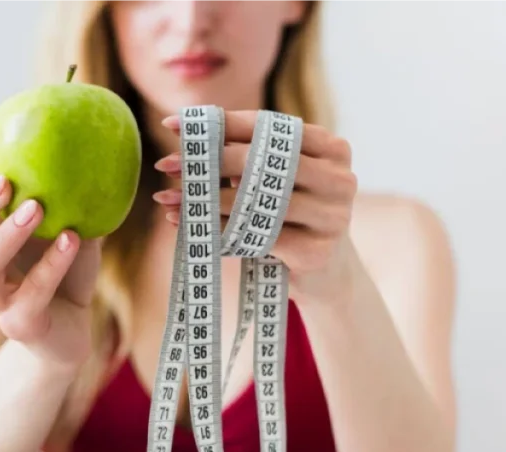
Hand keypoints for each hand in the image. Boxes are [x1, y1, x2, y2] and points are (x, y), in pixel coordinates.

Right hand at [0, 145, 101, 370]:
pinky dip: (51, 266)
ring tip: (38, 208)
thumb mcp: (65, 220)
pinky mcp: (22, 326)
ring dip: (6, 235)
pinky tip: (73, 239)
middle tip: (5, 182)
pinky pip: (29, 297)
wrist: (76, 330)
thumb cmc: (64, 268)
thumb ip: (59, 186)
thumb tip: (76, 128)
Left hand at [152, 111, 357, 301]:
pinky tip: (193, 229)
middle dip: (207, 162)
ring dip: (206, 201)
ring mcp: (332, 216)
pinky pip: (255, 238)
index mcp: (331, 148)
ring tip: (169, 198)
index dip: (219, 122)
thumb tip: (186, 139)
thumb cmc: (294, 218)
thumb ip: (248, 158)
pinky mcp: (316, 252)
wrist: (328, 274)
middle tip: (166, 164)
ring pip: (255, 202)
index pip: (267, 126)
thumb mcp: (279, 182)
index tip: (174, 125)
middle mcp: (339, 178)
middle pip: (260, 161)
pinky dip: (219, 232)